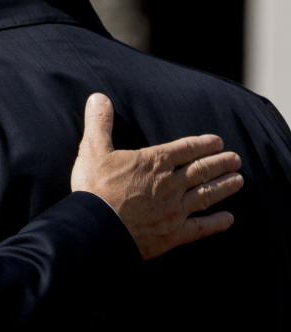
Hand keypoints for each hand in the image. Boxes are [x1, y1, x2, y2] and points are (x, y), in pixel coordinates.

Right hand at [71, 93, 242, 259]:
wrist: (94, 229)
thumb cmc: (93, 190)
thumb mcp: (92, 150)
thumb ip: (99, 123)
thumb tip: (97, 97)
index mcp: (155, 162)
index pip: (186, 149)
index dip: (203, 144)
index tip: (218, 142)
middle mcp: (171, 184)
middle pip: (202, 170)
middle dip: (221, 163)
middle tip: (236, 159)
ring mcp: (175, 210)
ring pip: (207, 195)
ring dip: (224, 186)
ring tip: (239, 180)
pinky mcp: (173, 235)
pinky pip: (200, 228)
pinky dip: (216, 223)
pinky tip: (228, 219)